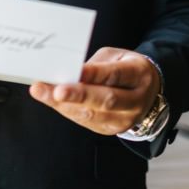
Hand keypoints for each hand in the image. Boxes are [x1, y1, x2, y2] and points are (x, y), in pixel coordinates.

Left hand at [29, 47, 160, 135]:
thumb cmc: (126, 69)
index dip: (95, 74)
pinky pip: (85, 121)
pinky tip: (51, 101)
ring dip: (64, 104)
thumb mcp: (117, 58)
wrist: (146, 93)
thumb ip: (96, 65)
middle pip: (106, 100)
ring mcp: (124, 119)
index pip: (116, 75)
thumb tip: (67, 73)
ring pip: (92, 115)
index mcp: (139, 75)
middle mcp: (135, 100)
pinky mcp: (110, 130)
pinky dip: (66, 110)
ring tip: (42, 92)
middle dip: (78, 95)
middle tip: (56, 90)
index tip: (74, 71)